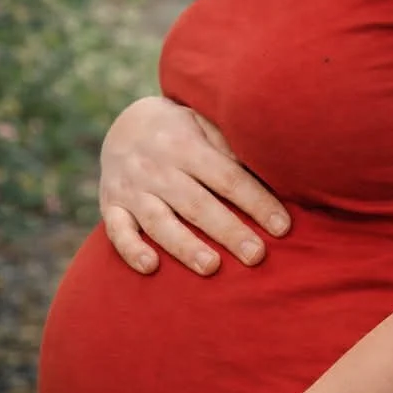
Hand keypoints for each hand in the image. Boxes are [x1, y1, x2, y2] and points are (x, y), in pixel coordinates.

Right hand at [99, 95, 290, 275]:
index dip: (256, 201)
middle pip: (197, 204)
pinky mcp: (110, 205)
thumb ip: (229, 146)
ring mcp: (132, 188)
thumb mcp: (203, 124)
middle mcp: (158, 167)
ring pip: (159, 221)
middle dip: (228, 231)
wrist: (124, 124)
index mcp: (185, 145)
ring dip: (185, 246)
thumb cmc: (181, 131)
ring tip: (212, 268)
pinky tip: (150, 267)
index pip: (227, 177)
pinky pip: (116, 230)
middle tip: (256, 255)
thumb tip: (268, 169)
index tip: (283, 227)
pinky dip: (131, 249)